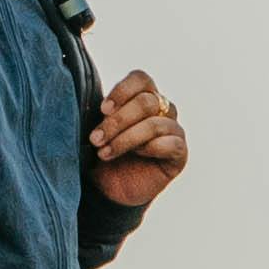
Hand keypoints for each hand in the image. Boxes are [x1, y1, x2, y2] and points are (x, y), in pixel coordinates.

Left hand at [88, 69, 187, 210]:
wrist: (110, 189)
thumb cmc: (103, 153)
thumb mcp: (97, 129)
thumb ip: (100, 114)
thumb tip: (89, 101)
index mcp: (141, 96)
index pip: (140, 79)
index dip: (122, 91)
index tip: (102, 110)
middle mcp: (161, 109)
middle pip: (146, 102)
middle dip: (117, 122)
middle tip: (96, 139)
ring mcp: (173, 130)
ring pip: (155, 124)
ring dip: (126, 139)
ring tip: (104, 153)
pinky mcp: (179, 152)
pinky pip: (171, 143)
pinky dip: (150, 149)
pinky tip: (136, 156)